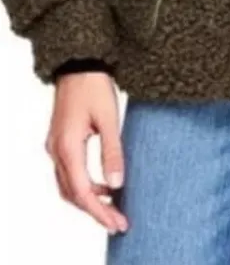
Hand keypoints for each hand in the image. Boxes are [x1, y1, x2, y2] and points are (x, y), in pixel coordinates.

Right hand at [45, 72, 128, 235]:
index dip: (100, 212)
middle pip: (72, 194)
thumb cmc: (94, 86)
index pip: (82, 193)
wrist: (79, 62)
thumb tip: (116, 185)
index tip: (118, 223)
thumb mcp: (109, 118)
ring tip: (113, 207)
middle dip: (95, 211)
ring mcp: (55, 146)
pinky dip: (84, 185)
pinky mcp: (60, 140)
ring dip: (88, 200)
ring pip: (68, 185)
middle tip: (118, 222)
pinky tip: (103, 185)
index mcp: (67, 147)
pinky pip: (69, 173)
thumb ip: (113, 152)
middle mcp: (56, 151)